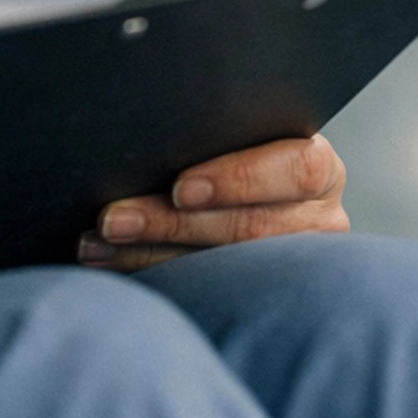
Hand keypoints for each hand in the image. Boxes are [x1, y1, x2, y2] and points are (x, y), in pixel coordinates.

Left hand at [76, 135, 349, 272]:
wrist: (247, 193)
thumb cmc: (232, 147)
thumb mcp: (239, 133)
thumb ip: (214, 129)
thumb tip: (154, 122)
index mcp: (320, 166)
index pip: (299, 170)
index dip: (239, 179)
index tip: (180, 188)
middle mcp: (322, 219)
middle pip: (252, 227)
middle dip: (172, 224)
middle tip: (112, 219)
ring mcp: (299, 265)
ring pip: (227, 267)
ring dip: (150, 254)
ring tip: (96, 244)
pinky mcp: (268, 295)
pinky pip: (208, 292)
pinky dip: (151, 273)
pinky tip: (109, 264)